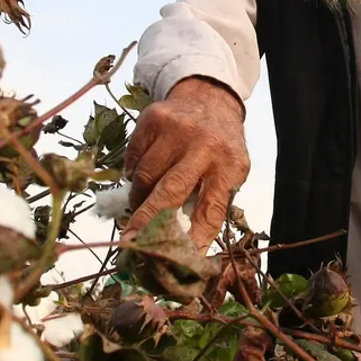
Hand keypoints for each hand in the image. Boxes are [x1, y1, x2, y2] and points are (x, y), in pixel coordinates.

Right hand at [122, 77, 249, 250]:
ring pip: (145, 178)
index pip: (211, 211)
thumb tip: (181, 246)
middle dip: (148, 223)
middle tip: (131, 244)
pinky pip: (133, 160)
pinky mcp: (153, 120)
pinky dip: (134, 172)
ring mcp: (176, 131)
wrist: (210, 97)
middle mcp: (204, 146)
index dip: (194, 240)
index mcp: (229, 166)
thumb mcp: (229, 172)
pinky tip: (146, 170)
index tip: (178, 263)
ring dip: (140, 197)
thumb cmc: (220, 146)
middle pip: (170, 193)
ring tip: (145, 199)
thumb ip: (210, 202)